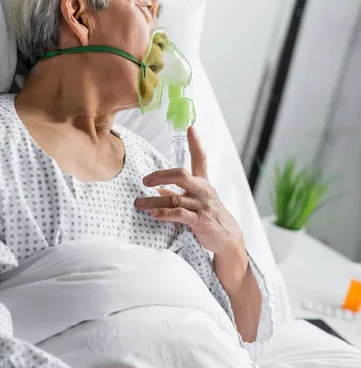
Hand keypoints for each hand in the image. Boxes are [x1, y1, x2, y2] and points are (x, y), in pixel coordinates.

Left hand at [135, 126, 245, 259]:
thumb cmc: (208, 218)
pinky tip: (153, 214)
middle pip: (181, 175)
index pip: (201, 158)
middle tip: (145, 180)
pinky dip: (164, 214)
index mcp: (203, 183)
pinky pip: (179, 215)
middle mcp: (203, 190)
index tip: (190, 127)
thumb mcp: (195, 202)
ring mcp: (202, 205)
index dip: (195, 143)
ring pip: (175, 198)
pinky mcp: (200, 221)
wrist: (227, 239)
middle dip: (160, 175)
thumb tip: (157, 189)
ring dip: (154, 200)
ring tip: (139, 204)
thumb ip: (178, 194)